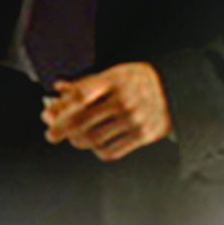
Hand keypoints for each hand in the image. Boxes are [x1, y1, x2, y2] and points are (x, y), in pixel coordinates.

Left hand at [41, 62, 171, 161]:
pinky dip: (97, 150)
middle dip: (60, 130)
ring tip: (73, 137)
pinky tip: (94, 143)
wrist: (177, 90)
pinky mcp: (143, 136)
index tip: (46, 115)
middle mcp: (124, 101)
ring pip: (93, 139)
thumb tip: (57, 89)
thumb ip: (85, 83)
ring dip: (76, 140)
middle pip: (82, 121)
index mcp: (115, 82)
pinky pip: (111, 151)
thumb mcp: (113, 73)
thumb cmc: (139, 80)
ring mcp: (134, 121)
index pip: (80, 96)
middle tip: (51, 134)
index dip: (60, 108)